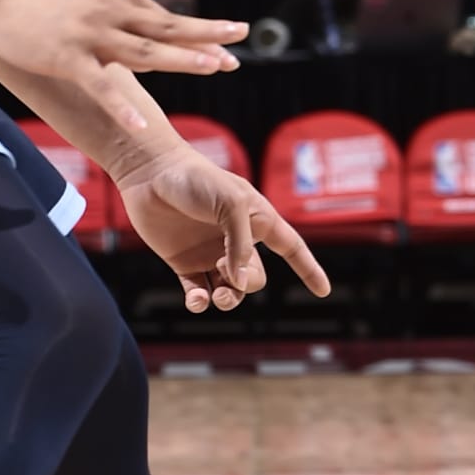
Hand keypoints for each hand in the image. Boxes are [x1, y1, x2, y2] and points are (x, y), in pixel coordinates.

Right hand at [0, 0, 246, 134]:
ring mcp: (91, 34)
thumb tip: (160, 53)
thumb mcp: (95, 8)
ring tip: (213, 67)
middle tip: (238, 48)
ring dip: (181, 58)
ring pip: (145, 50)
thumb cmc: (47, 5)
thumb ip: (127, 28)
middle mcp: (113, 12)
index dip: (203, 32)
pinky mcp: (67, 56)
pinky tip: (140, 123)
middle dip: (206, 37)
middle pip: (168, 28)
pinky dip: (121, 105)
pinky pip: (100, 85)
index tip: (235, 40)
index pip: (169, 20)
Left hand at [111, 147, 330, 313]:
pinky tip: (197, 300)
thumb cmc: (197, 180)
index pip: (291, 247)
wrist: (151, 173)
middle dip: (248, 284)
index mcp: (257, 220)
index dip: (308, 269)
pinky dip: (200, 302)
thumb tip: (238, 283)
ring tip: (218, 297)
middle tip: (230, 275)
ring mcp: (209, 253)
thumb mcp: (231, 204)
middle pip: (255, 277)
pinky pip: (199, 293)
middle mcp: (236, 240)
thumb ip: (241, 245)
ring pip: (229, 290)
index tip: (323, 291)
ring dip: (229, 300)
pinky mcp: (183, 262)